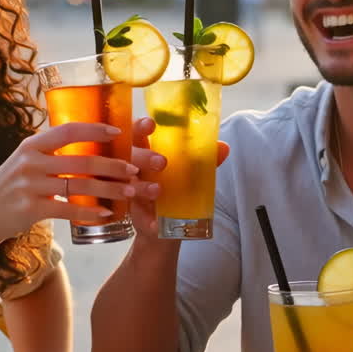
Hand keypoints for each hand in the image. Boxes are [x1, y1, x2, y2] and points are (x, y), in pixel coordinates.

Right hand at [0, 123, 139, 237]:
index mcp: (32, 145)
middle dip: (112, 165)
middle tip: (134, 169)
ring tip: (130, 191)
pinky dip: (90, 212)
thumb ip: (52, 150)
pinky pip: (68, 210)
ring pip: (78, 186)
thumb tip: (90, 139)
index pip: (67, 130)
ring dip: (108, 189)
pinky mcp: (31, 209)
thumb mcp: (27, 159)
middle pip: (80, 161)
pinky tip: (107, 213)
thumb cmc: (13, 184)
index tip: (117, 132)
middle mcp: (31, 162)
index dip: (94, 129)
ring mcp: (30, 186)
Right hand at [128, 118, 229, 239]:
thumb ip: (202, 160)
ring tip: (158, 191)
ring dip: (143, 186)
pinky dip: (147, 217)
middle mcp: (133, 166)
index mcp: (145, 151)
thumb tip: (224, 147)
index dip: (140, 126)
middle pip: (129, 153)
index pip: (138, 132)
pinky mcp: (130, 211)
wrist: (165, 227)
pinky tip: (156, 222)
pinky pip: (135, 212)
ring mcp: (128, 188)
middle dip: (144, 156)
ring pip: (128, 182)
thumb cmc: (174, 190)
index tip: (151, 124)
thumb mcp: (189, 174)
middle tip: (162, 162)